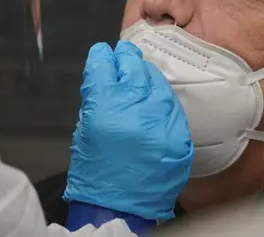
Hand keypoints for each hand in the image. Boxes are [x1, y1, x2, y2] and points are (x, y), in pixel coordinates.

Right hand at [64, 40, 192, 221]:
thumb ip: (96, 97)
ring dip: (147, 78)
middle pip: (134, 66)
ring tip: (140, 80)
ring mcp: (162, 119)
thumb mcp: (85, 130)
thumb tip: (104, 73)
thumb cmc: (97, 174)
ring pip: (157, 81)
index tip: (103, 54)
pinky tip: (154, 103)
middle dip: (127, 60)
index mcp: (105, 106)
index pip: (104, 65)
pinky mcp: (178, 133)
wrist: (120, 208)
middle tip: (124, 57)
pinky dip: (162, 101)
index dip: (102, 57)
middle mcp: (136, 108)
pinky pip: (171, 105)